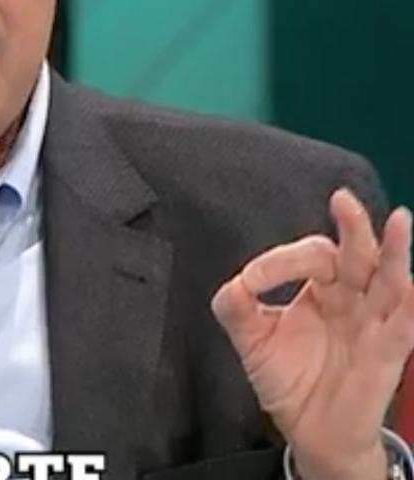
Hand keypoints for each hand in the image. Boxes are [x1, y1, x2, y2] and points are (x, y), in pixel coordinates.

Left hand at [212, 188, 413, 479]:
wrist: (310, 431)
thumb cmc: (289, 379)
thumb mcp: (252, 339)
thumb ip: (237, 308)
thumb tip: (235, 283)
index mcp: (323, 289)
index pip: (310, 257)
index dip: (280, 262)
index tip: (252, 280)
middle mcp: (353, 300)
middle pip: (358, 256)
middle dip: (353, 227)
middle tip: (342, 199)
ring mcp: (374, 325)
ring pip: (390, 281)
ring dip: (395, 252)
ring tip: (399, 221)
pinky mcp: (387, 355)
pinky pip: (402, 327)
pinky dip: (409, 305)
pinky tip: (409, 284)